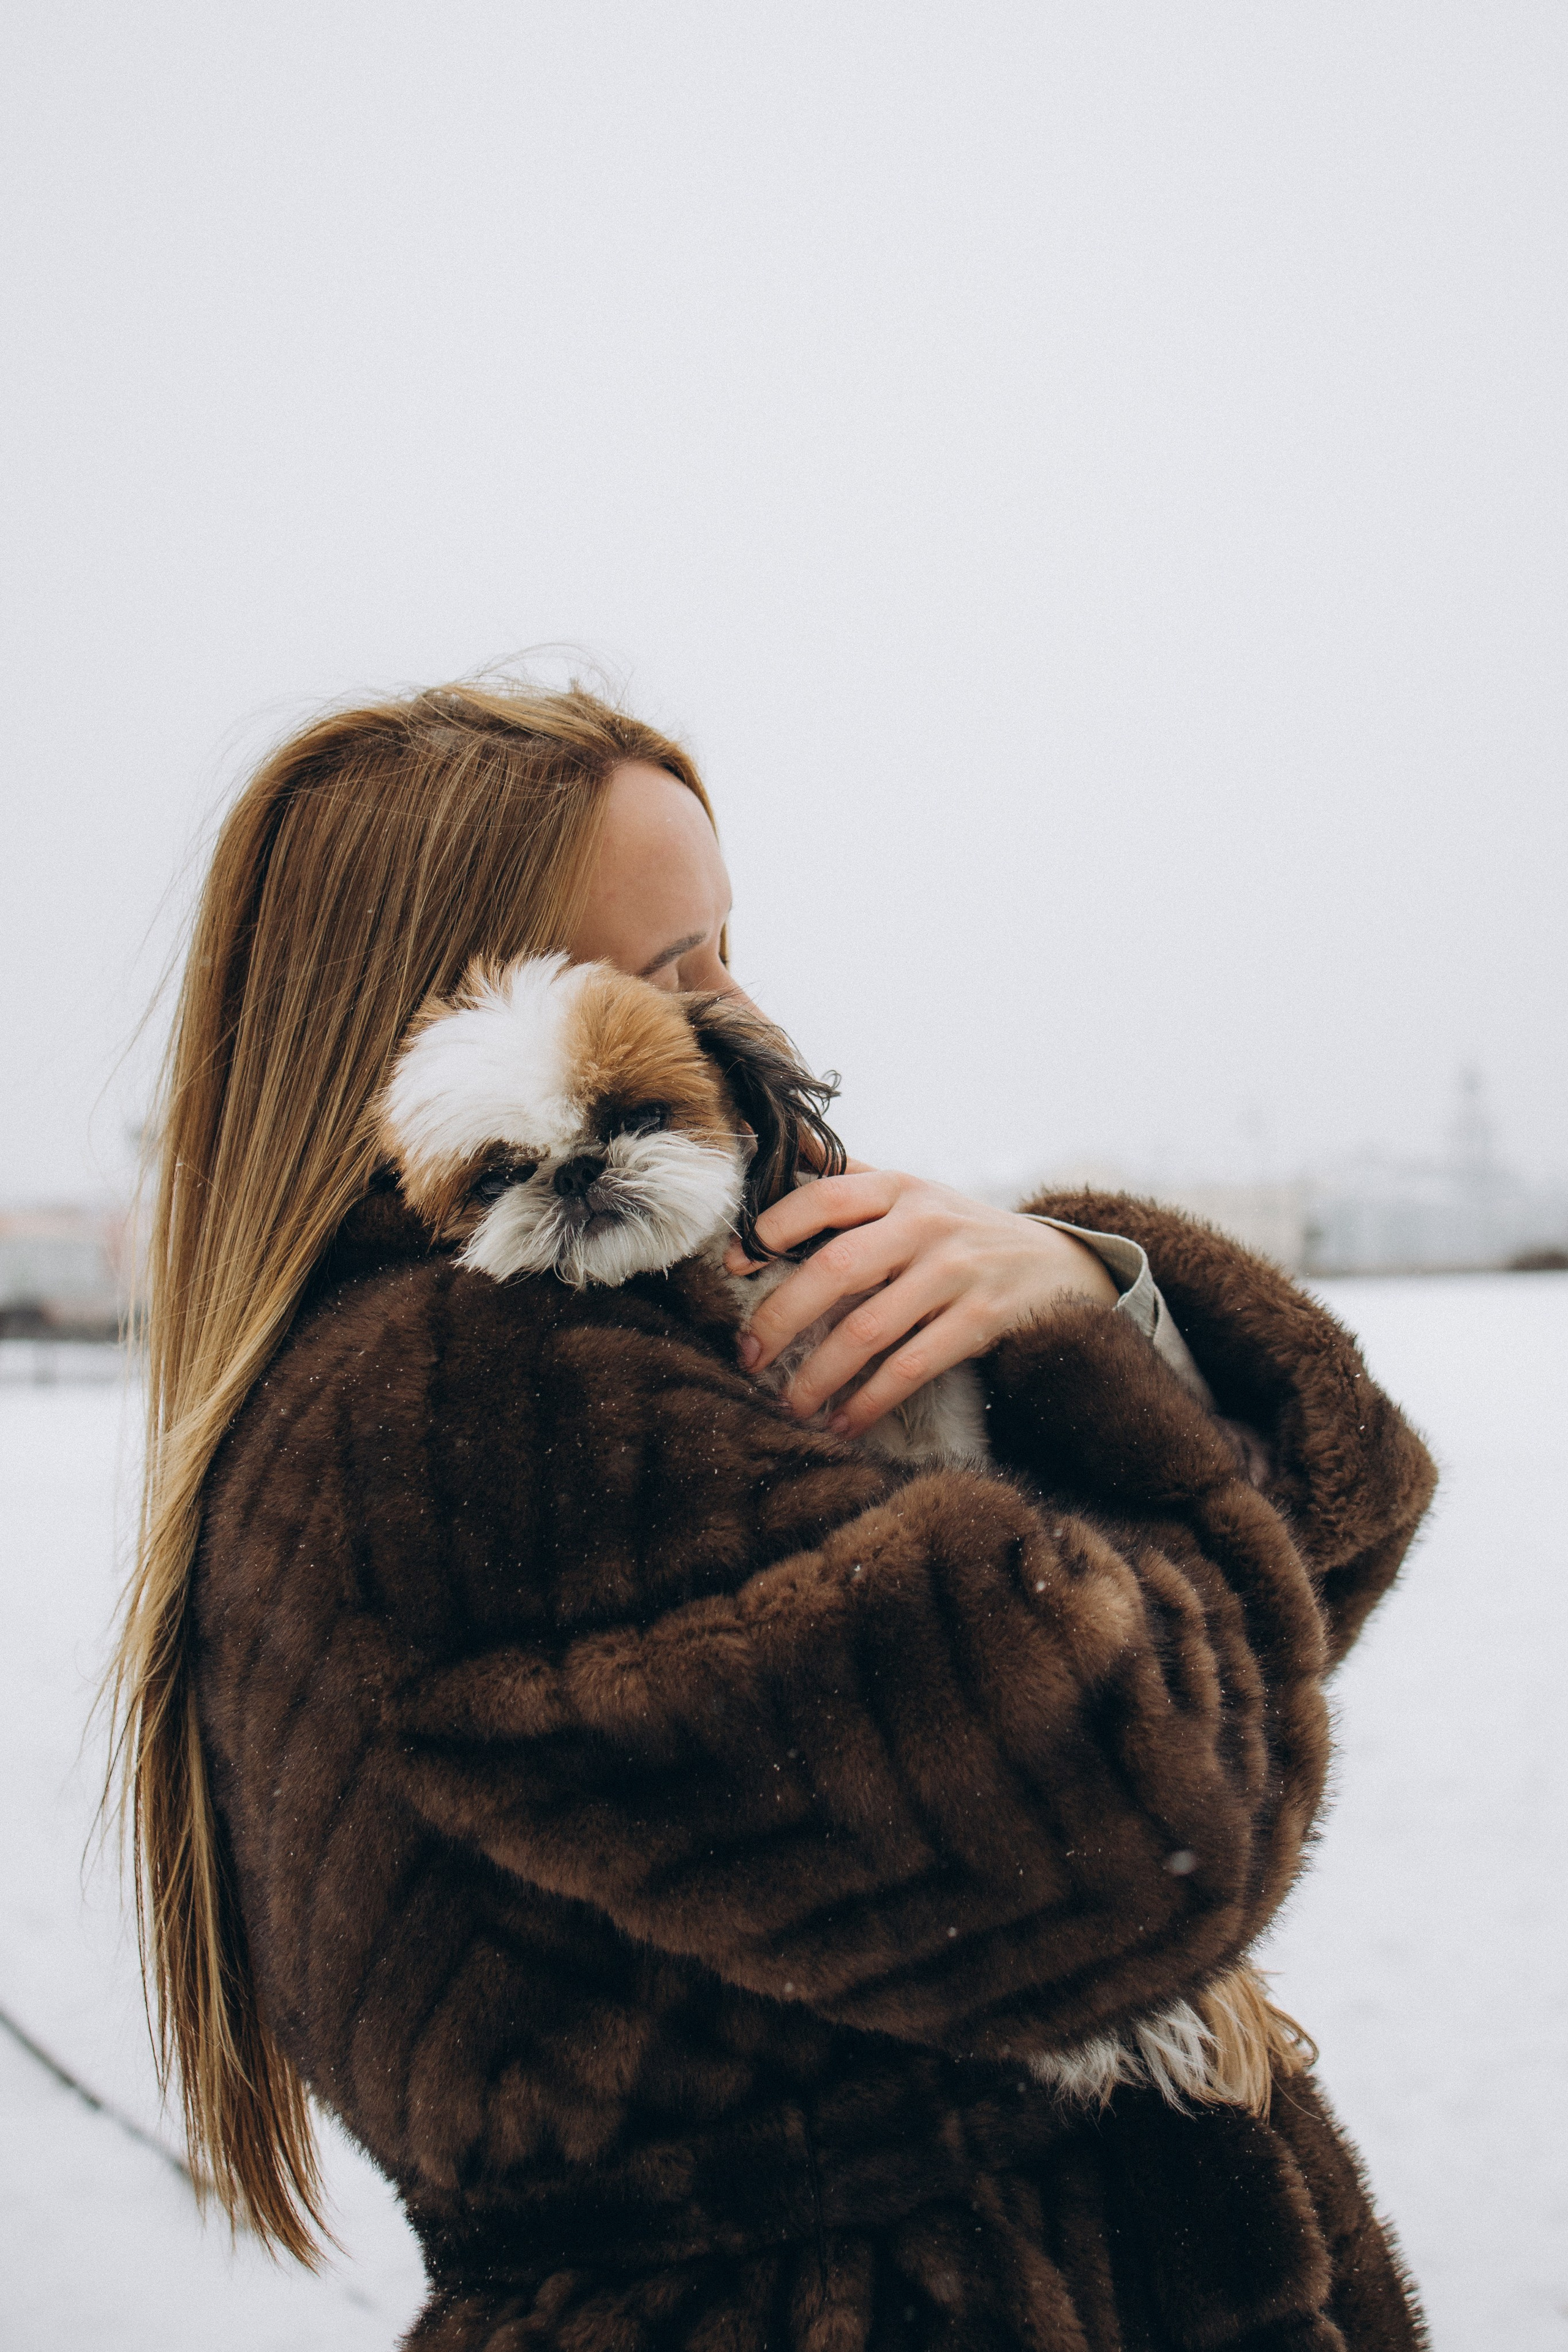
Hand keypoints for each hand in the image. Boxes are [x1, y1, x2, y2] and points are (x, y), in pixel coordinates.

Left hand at [722, 1166, 1118, 1438]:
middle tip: (747, 1355)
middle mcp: (926, 1224)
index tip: (733, 1264)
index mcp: (900, 1187)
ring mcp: (955, 1272)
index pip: (824, 1196)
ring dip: (818, 1375)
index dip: (773, 1228)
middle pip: (836, 1269)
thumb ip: (848, 1181)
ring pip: (868, 1329)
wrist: (1058, 1263)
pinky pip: (911, 1367)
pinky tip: (844, 1422)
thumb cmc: (959, 1231)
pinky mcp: (981, 1320)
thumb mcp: (912, 1194)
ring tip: (789, 1403)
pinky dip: (870, 1401)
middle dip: (780, 1318)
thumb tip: (771, 1157)